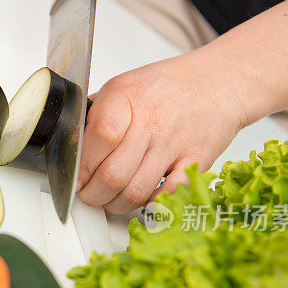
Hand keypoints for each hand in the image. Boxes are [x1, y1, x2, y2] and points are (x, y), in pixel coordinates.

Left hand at [76, 53, 249, 213]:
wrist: (218, 82)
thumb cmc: (165, 88)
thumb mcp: (121, 88)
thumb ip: (94, 116)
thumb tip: (69, 148)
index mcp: (125, 97)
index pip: (99, 137)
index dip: (82, 166)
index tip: (76, 177)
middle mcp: (151, 120)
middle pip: (113, 174)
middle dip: (93, 195)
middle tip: (89, 195)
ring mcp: (175, 143)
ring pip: (136, 191)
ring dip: (116, 204)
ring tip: (111, 199)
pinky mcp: (197, 161)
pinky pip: (170, 195)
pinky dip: (152, 205)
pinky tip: (143, 198)